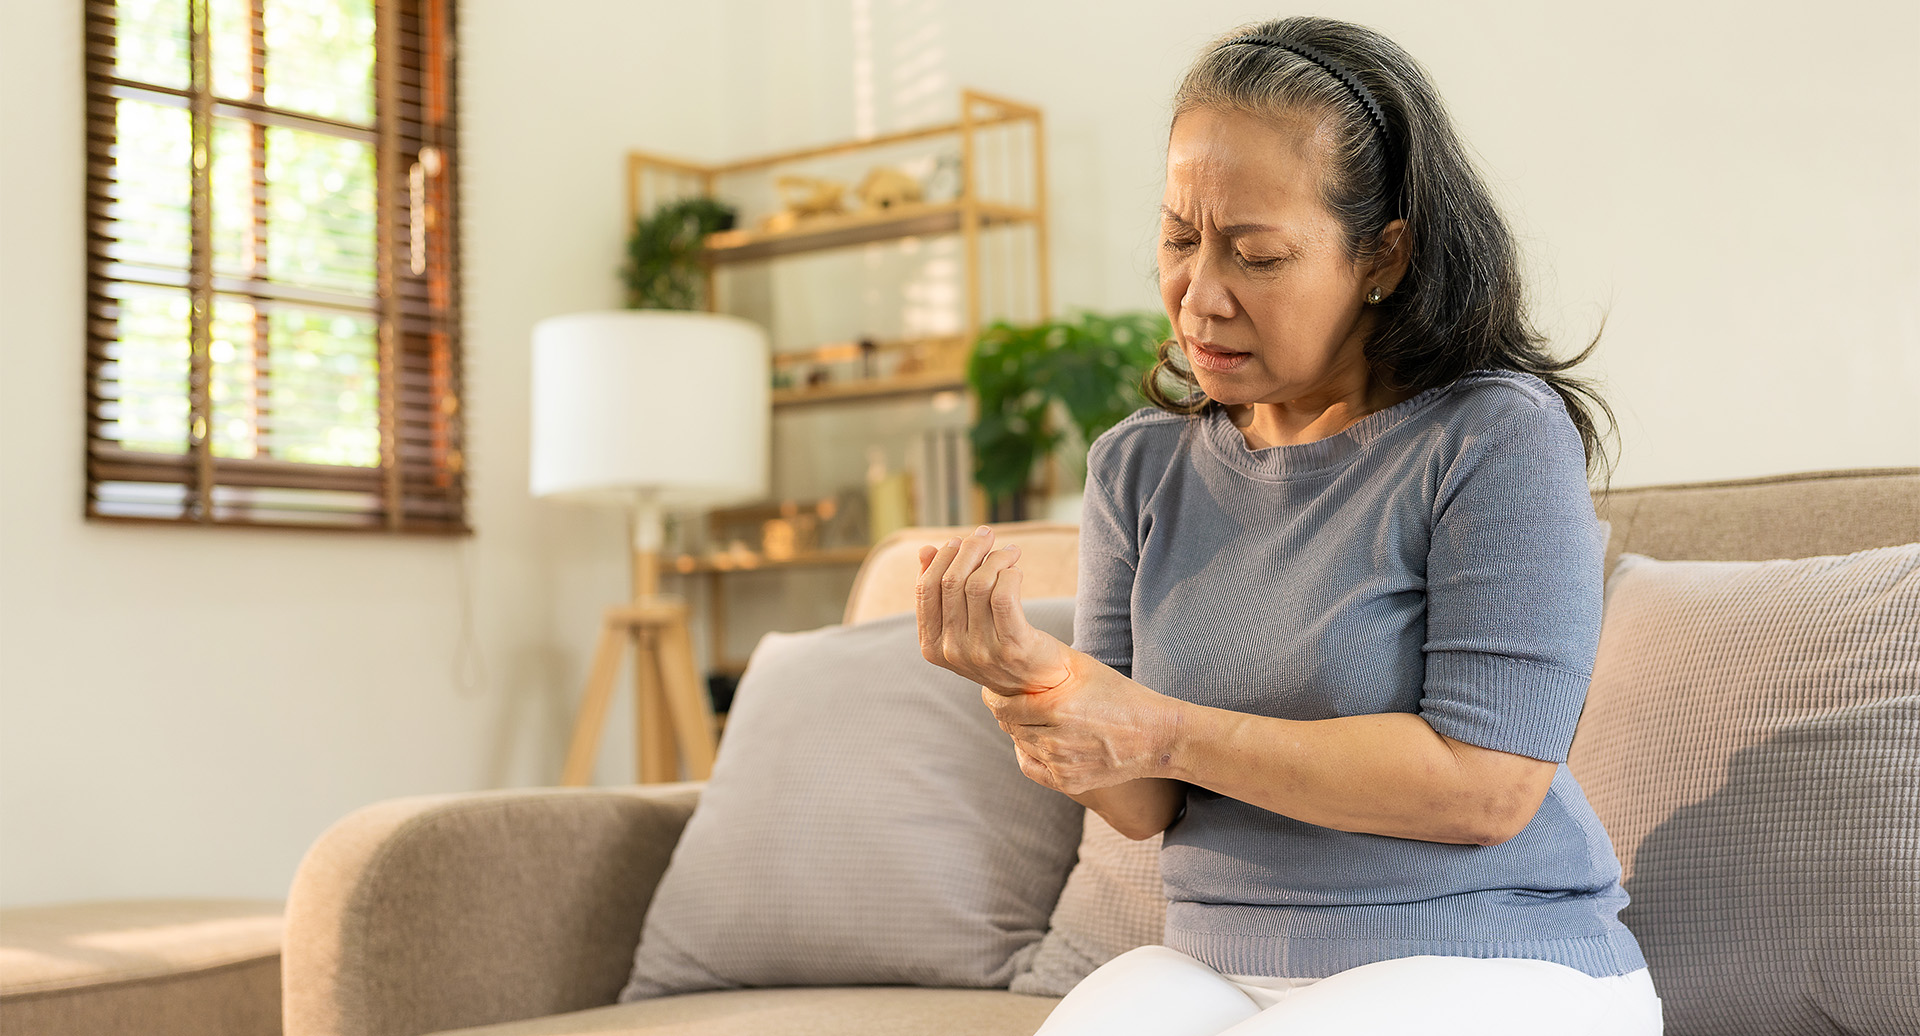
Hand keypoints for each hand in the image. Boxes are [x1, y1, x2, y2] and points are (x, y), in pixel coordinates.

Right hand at [915, 525, 1072, 693]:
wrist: (1039, 683)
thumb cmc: (998, 644)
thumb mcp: (963, 623)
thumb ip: (942, 591)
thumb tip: (925, 550)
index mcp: (932, 646)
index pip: (925, 589)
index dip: (941, 558)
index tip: (960, 541)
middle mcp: (952, 651)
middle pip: (952, 582)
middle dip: (969, 549)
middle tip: (986, 535)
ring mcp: (981, 651)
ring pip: (978, 584)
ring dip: (995, 557)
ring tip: (1009, 552)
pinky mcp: (1012, 646)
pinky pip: (1003, 595)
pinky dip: (1009, 573)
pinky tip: (1016, 570)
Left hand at [983, 653, 1180, 795]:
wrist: (1156, 736)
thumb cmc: (1122, 696)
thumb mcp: (1086, 668)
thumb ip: (1049, 662)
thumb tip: (1017, 649)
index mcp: (1056, 708)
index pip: (1004, 707)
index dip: (994, 698)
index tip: (991, 691)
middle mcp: (1055, 740)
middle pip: (1010, 727)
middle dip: (1006, 713)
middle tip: (1008, 701)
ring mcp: (1061, 765)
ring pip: (1021, 745)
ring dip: (1021, 731)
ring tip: (1030, 717)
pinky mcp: (1068, 783)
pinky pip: (1032, 767)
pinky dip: (1028, 754)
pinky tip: (1034, 741)